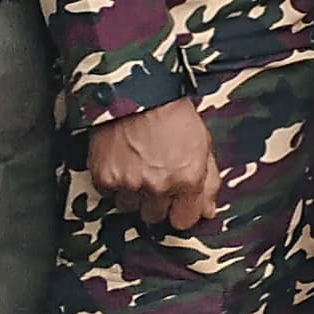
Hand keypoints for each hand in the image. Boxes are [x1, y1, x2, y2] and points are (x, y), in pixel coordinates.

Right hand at [86, 98, 221, 230]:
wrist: (137, 92)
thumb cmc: (173, 115)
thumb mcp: (203, 144)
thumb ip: (208, 182)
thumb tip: (207, 211)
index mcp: (187, 180)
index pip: (183, 221)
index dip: (180, 212)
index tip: (176, 203)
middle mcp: (159, 186)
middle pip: (154, 217)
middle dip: (156, 202)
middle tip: (155, 178)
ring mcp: (129, 184)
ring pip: (129, 208)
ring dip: (133, 194)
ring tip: (137, 167)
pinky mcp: (105, 178)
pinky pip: (109, 194)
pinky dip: (114, 183)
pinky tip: (121, 162)